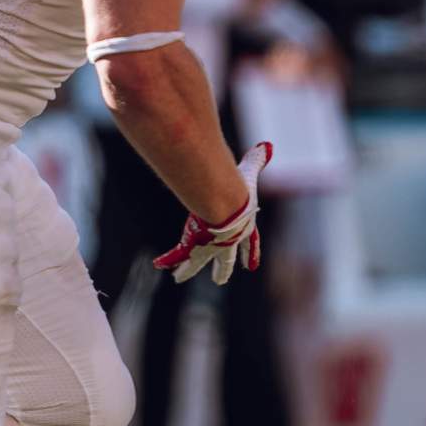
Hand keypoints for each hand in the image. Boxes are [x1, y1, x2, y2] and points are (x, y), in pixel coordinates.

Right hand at [154, 143, 272, 283]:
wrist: (226, 205)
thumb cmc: (240, 190)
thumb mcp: (249, 173)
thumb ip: (257, 160)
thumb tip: (267, 145)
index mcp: (244, 229)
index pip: (249, 243)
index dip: (251, 253)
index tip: (252, 266)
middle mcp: (227, 242)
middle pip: (226, 260)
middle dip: (222, 270)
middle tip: (219, 280)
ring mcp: (209, 246)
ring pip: (197, 261)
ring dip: (188, 269)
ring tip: (179, 277)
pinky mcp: (193, 245)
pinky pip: (178, 253)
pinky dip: (169, 257)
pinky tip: (159, 263)